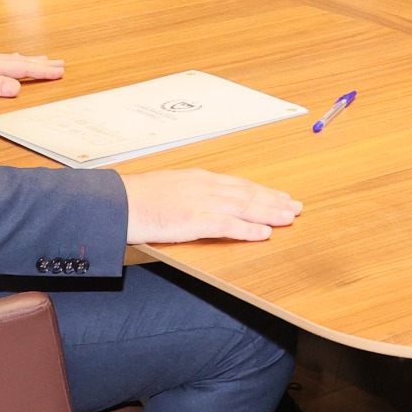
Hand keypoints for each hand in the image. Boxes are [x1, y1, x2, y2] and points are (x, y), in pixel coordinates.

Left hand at [0, 45, 64, 96]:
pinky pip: (0, 59)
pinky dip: (11, 59)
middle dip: (41, 63)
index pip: (22, 68)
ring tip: (42, 58)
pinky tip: (8, 60)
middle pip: (21, 61)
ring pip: (11, 59)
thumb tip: (18, 88)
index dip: (42, 71)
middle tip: (60, 63)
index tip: (60, 72)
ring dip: (29, 59)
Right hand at [122, 168, 298, 242]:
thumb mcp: (166, 188)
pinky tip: (264, 233)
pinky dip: (248, 229)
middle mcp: (204, 186)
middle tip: (295, 207)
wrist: (115, 202)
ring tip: (289, 218)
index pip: (238, 184)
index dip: (262, 190)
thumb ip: (186, 193)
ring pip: (244, 207)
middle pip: (248, 194)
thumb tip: (196, 201)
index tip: (279, 195)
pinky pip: (226, 225)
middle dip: (274, 200)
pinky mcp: (192, 220)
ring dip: (270, 213)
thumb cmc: (134, 197)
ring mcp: (200, 202)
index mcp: (198, 178)